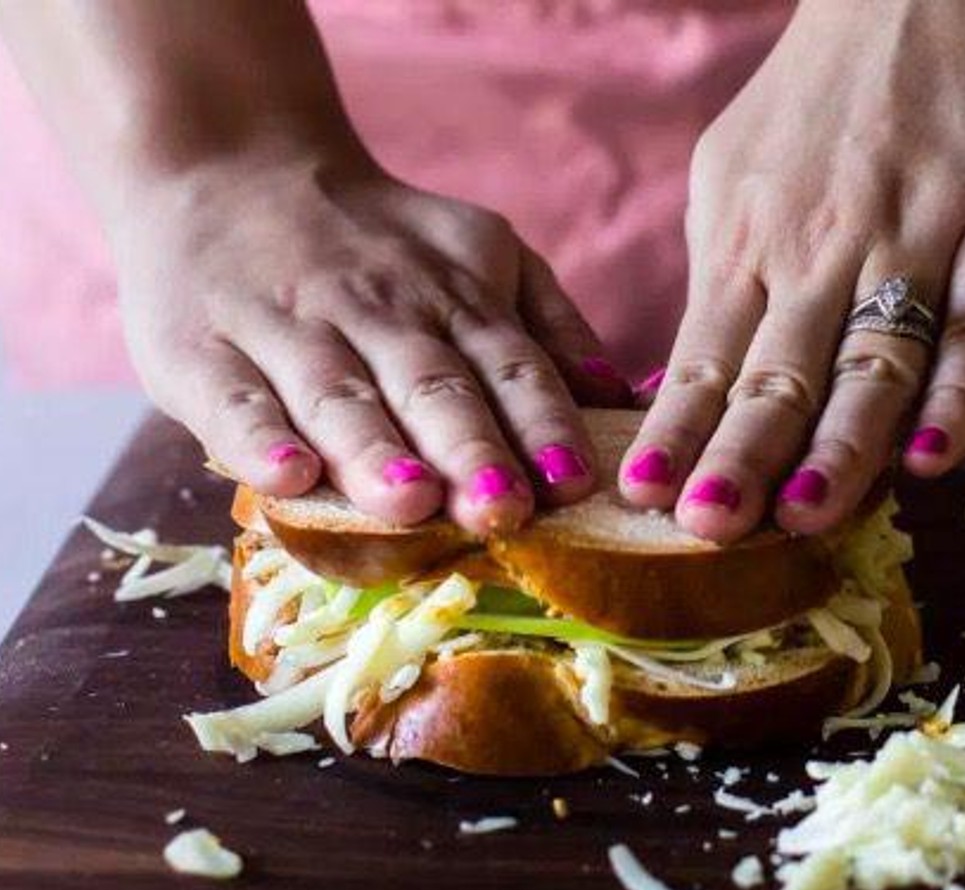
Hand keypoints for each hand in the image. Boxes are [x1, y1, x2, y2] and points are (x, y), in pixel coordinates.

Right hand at [112, 149, 629, 531]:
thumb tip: (618, 393)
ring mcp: (288, 331)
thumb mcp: (480, 250)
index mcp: (453, 299)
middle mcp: (377, 314)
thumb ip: (548, 321)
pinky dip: (260, 439)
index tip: (574, 483)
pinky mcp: (202, 353)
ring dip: (376, 451)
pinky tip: (290, 478)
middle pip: (432, 386)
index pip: (509, 367)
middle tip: (504, 508)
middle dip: (471, 449)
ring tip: (410, 500)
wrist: (226, 162)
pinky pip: (236, 400)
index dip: (542, 424)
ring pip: (340, 396)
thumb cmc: (376, 240)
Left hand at [621, 0, 964, 540]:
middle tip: (708, 528)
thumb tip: (687, 377)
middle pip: (780, 371)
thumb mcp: (735, 171)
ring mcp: (917, 237)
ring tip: (804, 517)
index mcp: (751, 237)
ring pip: (873, 360)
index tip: (644, 497)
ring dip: (840, 446)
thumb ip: (721, 274)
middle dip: (740, 457)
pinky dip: (962, 396)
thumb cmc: (826, 95)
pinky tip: (937, 458)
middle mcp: (824, 246)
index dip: (677, 432)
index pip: (707, 356)